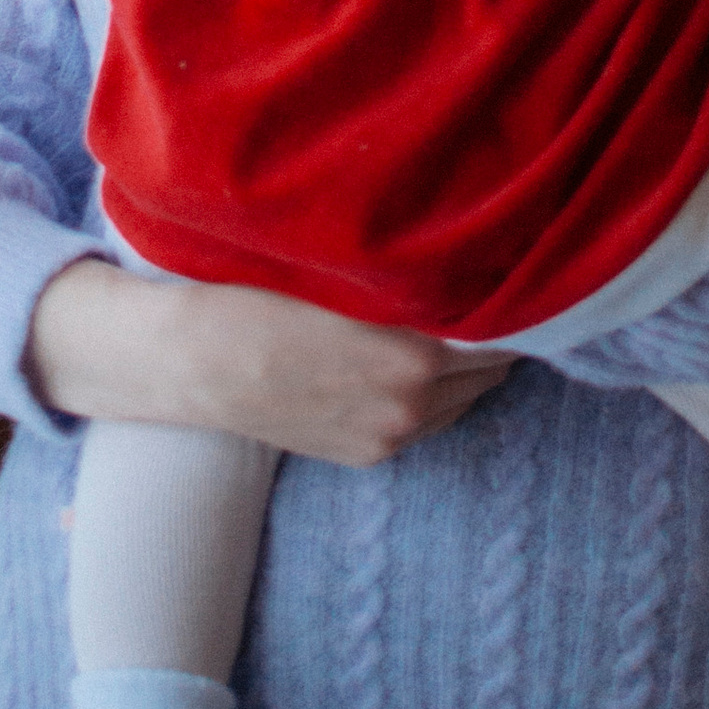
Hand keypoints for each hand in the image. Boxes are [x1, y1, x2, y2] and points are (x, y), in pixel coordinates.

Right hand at [25, 259, 512, 466]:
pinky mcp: (370, 456)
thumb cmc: (260, 293)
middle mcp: (412, 404)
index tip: (513, 266)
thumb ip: (411, 273)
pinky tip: (417, 358)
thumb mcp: (342, 269)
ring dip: (467, 363)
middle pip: (491, 367)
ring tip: (454, 320)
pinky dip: (438, 392)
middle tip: (489, 288)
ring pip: (465, 397)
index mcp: (412, 353)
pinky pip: (433, 422)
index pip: (502, 329)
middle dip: (493, 330)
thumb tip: (472, 253)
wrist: (194, 360)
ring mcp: (392, 435)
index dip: (509, 295)